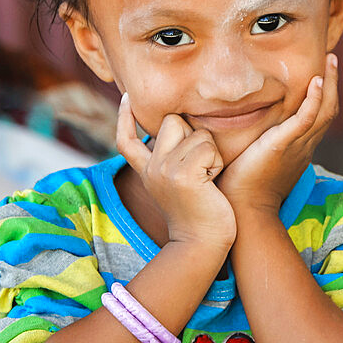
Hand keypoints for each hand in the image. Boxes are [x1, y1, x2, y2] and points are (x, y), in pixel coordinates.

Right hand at [116, 93, 236, 247]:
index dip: (124, 118)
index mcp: (148, 171)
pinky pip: (208, 147)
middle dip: (194, 134)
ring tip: (208, 177)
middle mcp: (152, 168)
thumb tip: (181, 125)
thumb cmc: (201, 213)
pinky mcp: (184, 175)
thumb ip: (173, 158)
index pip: (126, 140)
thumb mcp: (178, 183)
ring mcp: (166, 170)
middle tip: (201, 165)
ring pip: (196, 133)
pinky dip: (217, 162)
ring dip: (211, 151)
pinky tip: (212, 183)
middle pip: (172, 121)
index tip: (127, 98)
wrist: (202, 244)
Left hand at [217, 53, 338, 213]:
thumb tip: (248, 131)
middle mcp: (304, 146)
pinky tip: (317, 81)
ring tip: (330, 61)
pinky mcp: (283, 146)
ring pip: (324, 111)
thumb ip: (260, 144)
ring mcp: (297, 146)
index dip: (324, 96)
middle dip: (333, 83)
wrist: (243, 209)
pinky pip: (306, 120)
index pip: (318, 118)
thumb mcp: (258, 160)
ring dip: (329, 84)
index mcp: (299, 149)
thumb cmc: (243, 188)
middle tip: (332, 59)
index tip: (322, 75)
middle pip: (328, 110)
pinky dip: (314, 100)